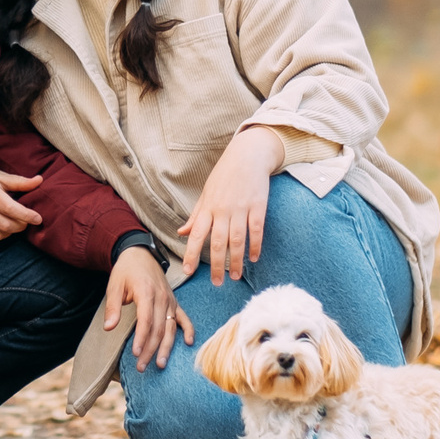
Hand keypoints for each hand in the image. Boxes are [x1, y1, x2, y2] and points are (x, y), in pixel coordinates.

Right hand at [0, 162, 42, 242]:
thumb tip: (40, 180)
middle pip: (5, 225)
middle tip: (26, 220)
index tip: (38, 218)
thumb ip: (19, 181)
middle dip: (21, 226)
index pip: (10, 209)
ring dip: (10, 232)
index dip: (27, 216)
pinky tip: (0, 225)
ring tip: (13, 222)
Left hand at [102, 245, 192, 369]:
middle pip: (159, 328)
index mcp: (146, 292)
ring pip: (171, 327)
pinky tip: (189, 343)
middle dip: (151, 350)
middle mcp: (162, 297)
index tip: (136, 353)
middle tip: (142, 367)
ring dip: (166, 347)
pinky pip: (184, 318)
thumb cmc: (126, 271)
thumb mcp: (114, 285)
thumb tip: (108, 327)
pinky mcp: (174, 302)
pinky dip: (188, 330)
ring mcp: (171, 300)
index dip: (142, 338)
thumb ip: (113, 307)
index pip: (146, 320)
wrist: (140, 254)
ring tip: (160, 364)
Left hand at [177, 126, 285, 286]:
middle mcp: (222, 210)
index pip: (196, 235)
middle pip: (217, 243)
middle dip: (215, 265)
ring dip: (236, 261)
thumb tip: (181, 232)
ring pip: (237, 240)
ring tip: (235, 277)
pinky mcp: (258, 206)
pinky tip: (253, 258)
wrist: (248, 155)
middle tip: (216, 283)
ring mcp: (241, 208)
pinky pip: (256, 230)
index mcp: (207, 208)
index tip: (187, 271)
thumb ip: (196, 215)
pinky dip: (255, 246)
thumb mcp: (206, 194)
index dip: (190, 254)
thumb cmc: (224, 175)